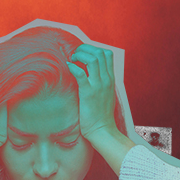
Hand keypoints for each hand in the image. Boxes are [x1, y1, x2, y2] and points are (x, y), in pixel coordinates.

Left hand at [66, 44, 134, 175]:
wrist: (102, 130)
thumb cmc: (101, 115)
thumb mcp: (105, 95)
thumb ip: (101, 84)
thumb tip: (90, 76)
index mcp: (110, 79)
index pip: (107, 54)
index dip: (94, 48)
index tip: (83, 53)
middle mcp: (106, 80)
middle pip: (100, 52)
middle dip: (85, 49)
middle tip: (75, 54)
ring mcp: (98, 86)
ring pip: (93, 59)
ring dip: (80, 55)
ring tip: (72, 59)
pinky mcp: (88, 93)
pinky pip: (81, 74)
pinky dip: (73, 67)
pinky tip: (68, 67)